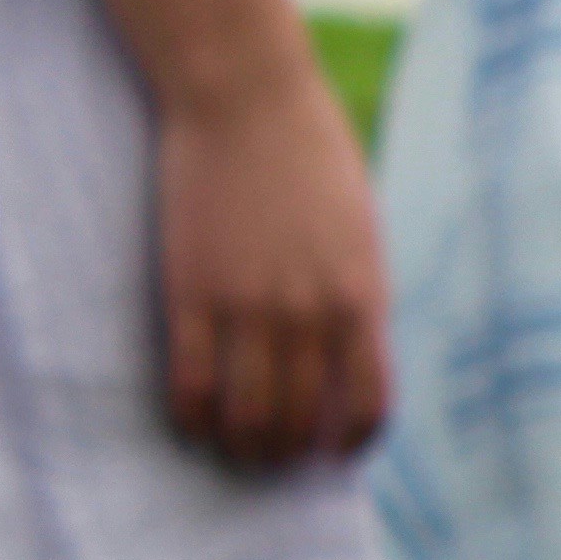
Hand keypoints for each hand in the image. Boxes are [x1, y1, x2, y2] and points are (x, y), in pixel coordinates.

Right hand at [151, 52, 391, 465]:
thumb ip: (357, 292)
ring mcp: (248, 305)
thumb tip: (352, 347)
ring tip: (235, 451)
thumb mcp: (360, 230)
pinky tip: (192, 423)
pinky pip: (189, 381)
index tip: (336, 454)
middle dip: (289, 453)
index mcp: (363, 296)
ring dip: (242, 446)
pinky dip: (192, 416)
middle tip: (274, 461)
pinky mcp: (189, 291)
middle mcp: (311, 311)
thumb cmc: (310, 155)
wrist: (246, 98)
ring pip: (247, 413)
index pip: (371, 400)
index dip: (354, 440)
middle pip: (303, 418)